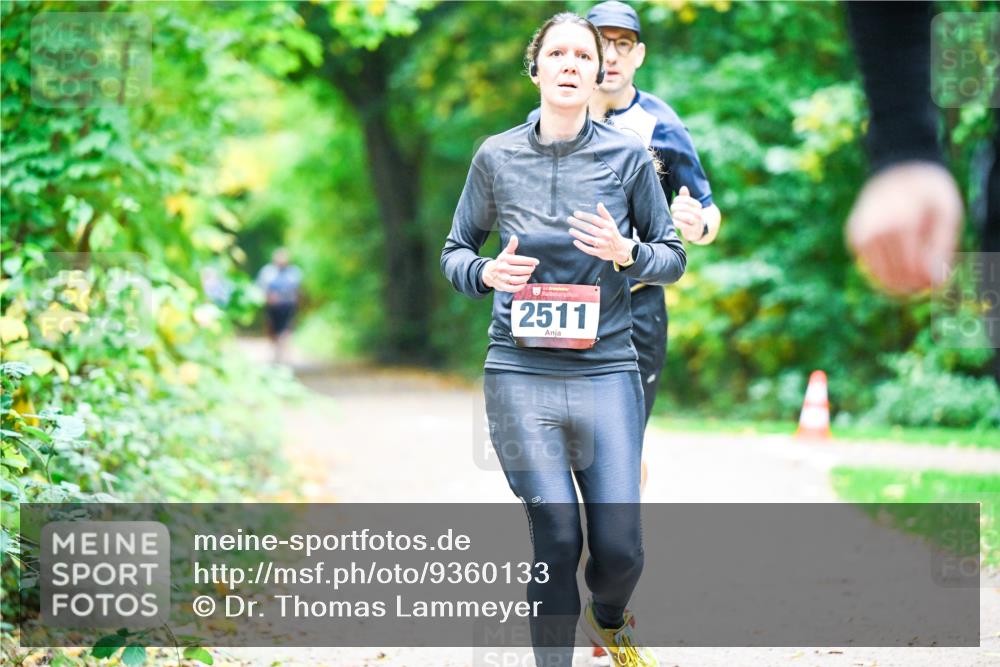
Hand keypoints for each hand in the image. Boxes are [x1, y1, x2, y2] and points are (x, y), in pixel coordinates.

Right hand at [482, 235, 538, 292]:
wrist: (488, 273)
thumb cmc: (501, 262)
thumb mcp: (505, 253)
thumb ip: (511, 246)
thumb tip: (514, 237)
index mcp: (504, 259)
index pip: (520, 260)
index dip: (530, 261)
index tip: (536, 262)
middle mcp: (502, 268)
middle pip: (520, 270)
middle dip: (529, 269)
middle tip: (532, 268)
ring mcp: (502, 278)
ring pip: (517, 280)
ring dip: (525, 278)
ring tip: (528, 275)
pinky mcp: (502, 286)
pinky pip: (513, 288)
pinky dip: (520, 286)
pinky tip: (524, 282)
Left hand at [568, 202, 634, 263]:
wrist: (620, 249)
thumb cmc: (613, 233)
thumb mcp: (611, 223)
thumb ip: (605, 214)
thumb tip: (599, 204)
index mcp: (609, 226)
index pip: (595, 219)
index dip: (585, 216)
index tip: (575, 213)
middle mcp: (606, 235)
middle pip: (590, 228)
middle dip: (579, 223)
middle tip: (569, 219)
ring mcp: (603, 245)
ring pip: (589, 239)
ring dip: (579, 234)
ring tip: (570, 230)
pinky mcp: (600, 253)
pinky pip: (589, 250)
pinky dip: (582, 246)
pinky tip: (575, 241)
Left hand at [671, 186, 705, 242]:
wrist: (697, 232)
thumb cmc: (690, 217)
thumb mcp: (689, 207)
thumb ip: (685, 197)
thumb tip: (683, 187)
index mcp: (697, 206)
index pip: (684, 199)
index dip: (676, 200)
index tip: (675, 203)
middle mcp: (699, 213)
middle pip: (681, 206)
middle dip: (674, 208)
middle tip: (674, 211)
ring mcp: (696, 222)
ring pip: (680, 215)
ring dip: (675, 216)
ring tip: (675, 217)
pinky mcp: (692, 230)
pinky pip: (680, 224)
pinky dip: (675, 223)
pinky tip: (674, 222)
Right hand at [846, 162, 962, 295]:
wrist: (897, 166)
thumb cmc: (929, 191)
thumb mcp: (947, 213)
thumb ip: (943, 248)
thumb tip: (934, 282)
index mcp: (902, 223)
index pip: (911, 269)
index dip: (924, 282)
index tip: (934, 284)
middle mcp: (877, 229)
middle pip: (894, 274)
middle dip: (911, 284)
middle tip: (923, 284)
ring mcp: (861, 232)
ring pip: (878, 273)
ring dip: (896, 281)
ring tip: (911, 278)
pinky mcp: (854, 235)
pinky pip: (869, 263)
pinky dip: (882, 268)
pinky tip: (896, 260)